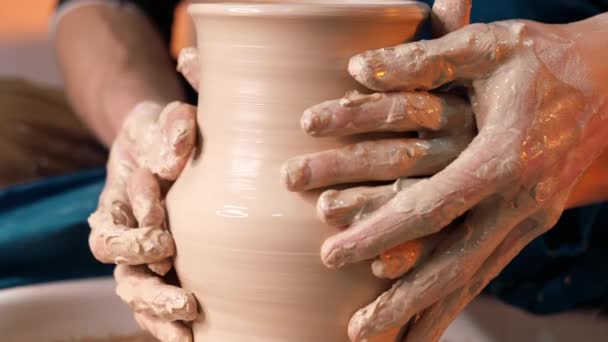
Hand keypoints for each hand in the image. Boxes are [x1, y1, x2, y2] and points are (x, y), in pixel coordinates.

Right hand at [88, 48, 200, 340]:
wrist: (162, 143)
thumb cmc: (161, 132)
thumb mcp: (161, 121)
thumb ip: (168, 130)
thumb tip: (175, 160)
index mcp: (117, 199)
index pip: (114, 224)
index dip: (135, 234)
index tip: (164, 235)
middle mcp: (123, 230)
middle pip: (121, 268)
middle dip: (150, 288)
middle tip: (184, 298)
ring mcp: (139, 252)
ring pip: (135, 290)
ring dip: (158, 311)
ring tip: (188, 328)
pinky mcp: (160, 265)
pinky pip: (153, 300)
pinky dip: (166, 322)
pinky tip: (190, 338)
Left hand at [286, 4, 607, 341]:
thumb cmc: (547, 58)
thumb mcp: (490, 46)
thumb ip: (426, 60)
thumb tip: (359, 68)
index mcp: (506, 156)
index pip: (430, 207)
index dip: (378, 232)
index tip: (331, 255)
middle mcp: (521, 199)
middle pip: (454, 263)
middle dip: (403, 300)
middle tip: (358, 331)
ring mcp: (530, 218)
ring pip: (473, 278)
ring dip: (428, 312)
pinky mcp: (530, 223)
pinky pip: (488, 270)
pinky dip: (456, 300)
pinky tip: (429, 321)